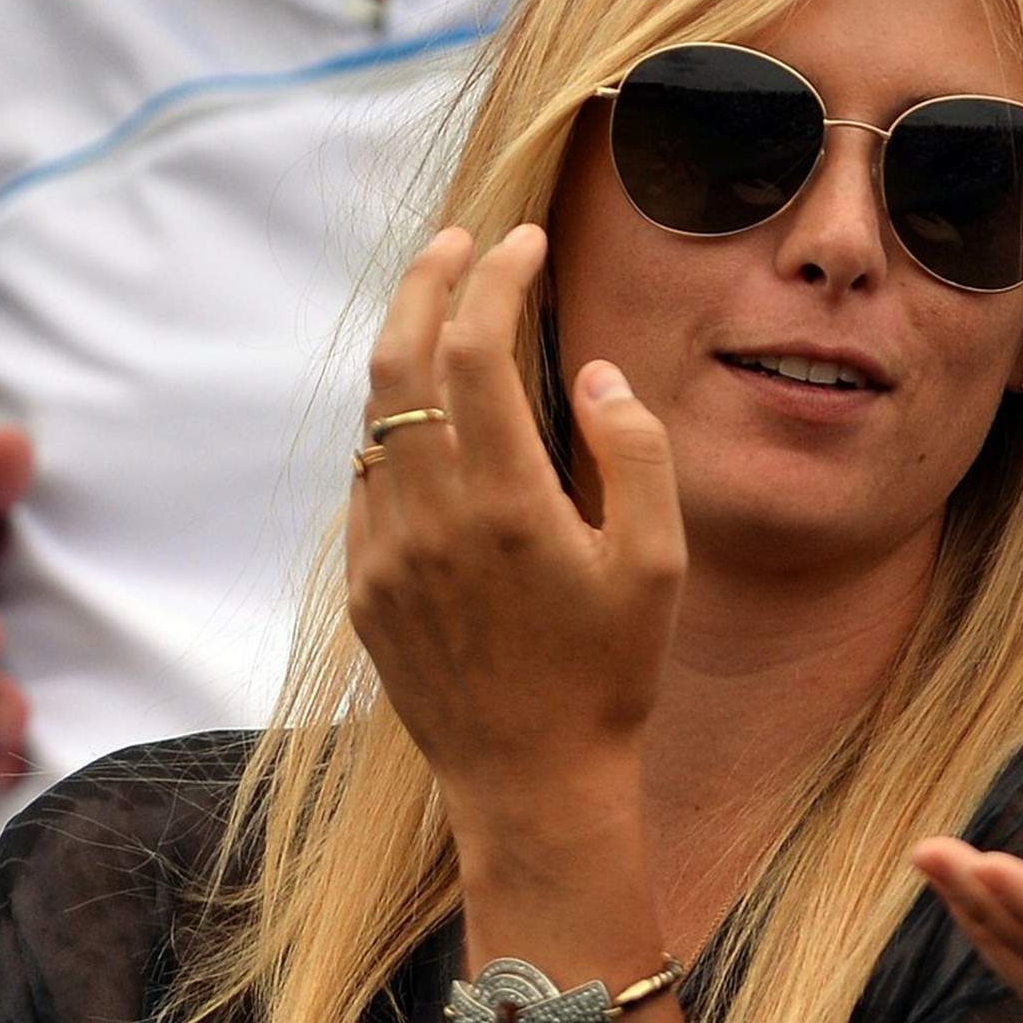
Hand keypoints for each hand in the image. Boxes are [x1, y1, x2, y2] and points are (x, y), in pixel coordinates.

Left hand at [345, 226, 686, 839]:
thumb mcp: (657, 563)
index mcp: (508, 503)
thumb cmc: (610, 672)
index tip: (522, 243)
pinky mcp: (365, 588)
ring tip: (449, 317)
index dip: (496, 279)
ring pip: (374, 418)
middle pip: (400, 362)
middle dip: (429, 283)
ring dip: (407, 352)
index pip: (478, 351)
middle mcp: (430, 518)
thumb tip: (594, 373)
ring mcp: (384, 553)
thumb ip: (633, 452)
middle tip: (461, 241)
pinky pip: (368, 482)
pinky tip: (434, 426)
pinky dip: (396, 430)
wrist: (532, 782)